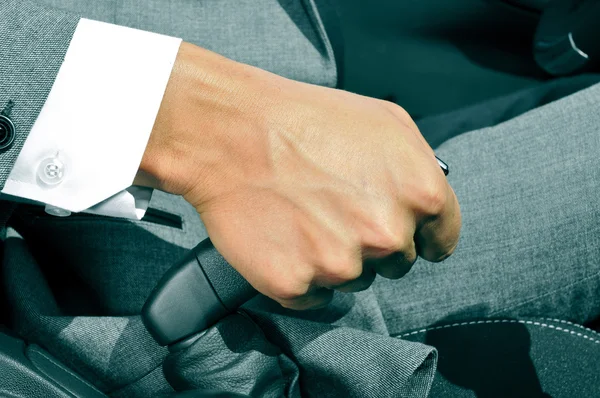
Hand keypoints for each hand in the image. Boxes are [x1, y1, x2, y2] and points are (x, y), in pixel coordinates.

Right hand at [135, 42, 460, 309]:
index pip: (442, 240)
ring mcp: (341, 264)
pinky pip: (312, 295)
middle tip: (335, 210)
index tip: (397, 229)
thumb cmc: (305, 120)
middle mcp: (387, 235)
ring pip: (354, 280)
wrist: (230, 132)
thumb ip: (421, 167)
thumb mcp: (386, 122)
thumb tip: (427, 203)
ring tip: (304, 217)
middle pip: (397, 263)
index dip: (420, 234)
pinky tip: (284, 238)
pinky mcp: (296, 285)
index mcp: (421, 194)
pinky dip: (300, 274)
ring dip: (334, 259)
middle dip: (373, 243)